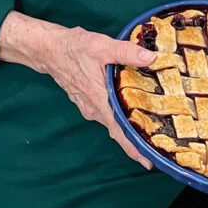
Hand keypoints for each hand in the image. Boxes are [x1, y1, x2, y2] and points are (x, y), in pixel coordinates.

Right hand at [47, 27, 155, 168]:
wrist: (50, 49)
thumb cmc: (73, 48)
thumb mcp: (102, 46)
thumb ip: (127, 52)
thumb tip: (151, 58)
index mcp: (99, 98)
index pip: (118, 130)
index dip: (133, 148)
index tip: (147, 162)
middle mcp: (93, 108)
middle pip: (118, 129)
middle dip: (136, 139)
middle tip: (158, 145)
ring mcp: (89, 106)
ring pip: (112, 121)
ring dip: (127, 126)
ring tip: (149, 129)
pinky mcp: (87, 101)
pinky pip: (106, 113)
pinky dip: (118, 115)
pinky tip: (130, 110)